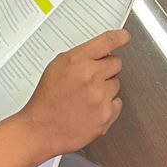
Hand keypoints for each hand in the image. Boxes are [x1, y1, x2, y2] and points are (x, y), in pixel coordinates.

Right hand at [19, 30, 128, 157]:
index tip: (124, 37)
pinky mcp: (106, 115)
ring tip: (86, 97)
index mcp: (77, 61)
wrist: (41, 130)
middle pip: (116, 63)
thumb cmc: (47, 100)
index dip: (120, 37)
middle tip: (91, 79)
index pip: (108, 41)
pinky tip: (91, 109)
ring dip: (105, 88)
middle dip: (106, 69)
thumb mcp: (57, 66)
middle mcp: (91, 77)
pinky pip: (117, 103)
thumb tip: (99, 51)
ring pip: (116, 84)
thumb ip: (80, 56)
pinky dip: (107, 106)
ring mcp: (100, 97)